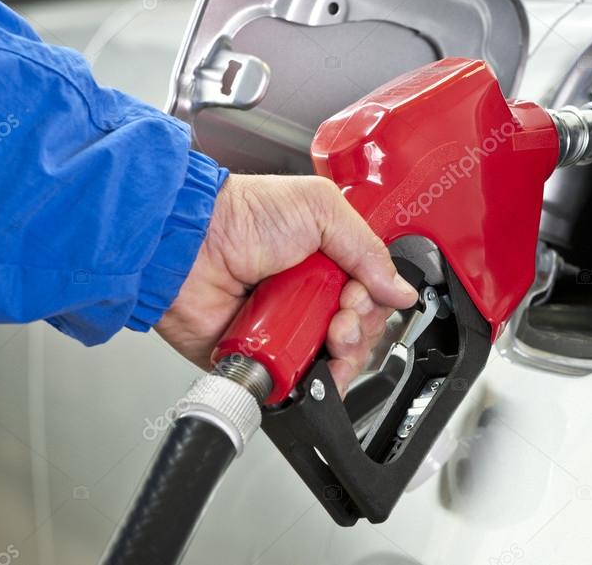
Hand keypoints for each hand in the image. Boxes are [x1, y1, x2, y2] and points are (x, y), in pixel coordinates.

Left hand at [155, 175, 417, 394]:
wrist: (190, 247)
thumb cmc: (241, 216)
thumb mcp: (320, 208)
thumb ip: (368, 248)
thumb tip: (401, 289)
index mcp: (328, 258)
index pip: (373, 290)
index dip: (376, 298)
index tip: (362, 292)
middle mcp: (311, 294)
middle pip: (362, 328)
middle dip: (362, 325)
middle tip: (342, 313)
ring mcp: (290, 327)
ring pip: (339, 358)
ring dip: (346, 351)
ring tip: (329, 334)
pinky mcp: (268, 358)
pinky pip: (304, 382)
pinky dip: (317, 381)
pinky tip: (317, 366)